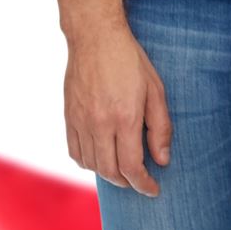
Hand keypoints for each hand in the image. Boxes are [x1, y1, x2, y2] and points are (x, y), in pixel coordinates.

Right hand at [62, 19, 168, 195]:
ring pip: (90, 164)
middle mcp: (98, 124)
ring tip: (124, 171)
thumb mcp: (156, 91)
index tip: (153, 189)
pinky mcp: (68, 117)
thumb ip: (160, 127)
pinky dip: (87, 162)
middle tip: (141, 183)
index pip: (131, 166)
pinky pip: (74, 151)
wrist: (95, 39)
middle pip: (109, 171)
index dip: (143, 183)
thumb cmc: (131, 62)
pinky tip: (100, 158)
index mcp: (124, 117)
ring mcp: (79, 121)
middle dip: (127, 183)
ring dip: (108, 174)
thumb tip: (162, 159)